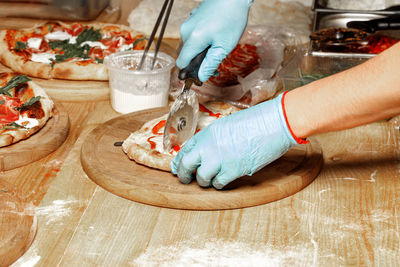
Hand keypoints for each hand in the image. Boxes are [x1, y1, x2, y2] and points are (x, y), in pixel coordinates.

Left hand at [171, 93, 300, 188]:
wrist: (272, 123)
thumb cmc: (254, 122)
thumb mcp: (226, 126)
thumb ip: (213, 139)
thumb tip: (205, 152)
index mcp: (207, 133)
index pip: (185, 150)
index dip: (179, 162)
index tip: (177, 168)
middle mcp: (209, 146)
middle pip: (186, 165)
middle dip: (184, 175)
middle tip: (186, 179)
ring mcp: (220, 159)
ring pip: (201, 178)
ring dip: (205, 181)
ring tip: (210, 179)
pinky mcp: (232, 170)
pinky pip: (218, 183)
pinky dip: (219, 184)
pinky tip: (223, 180)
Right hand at [176, 0, 252, 81]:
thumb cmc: (232, 19)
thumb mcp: (224, 46)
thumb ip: (210, 64)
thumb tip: (201, 77)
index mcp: (192, 39)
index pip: (181, 63)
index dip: (190, 71)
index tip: (202, 72)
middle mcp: (185, 30)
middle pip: (185, 54)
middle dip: (196, 61)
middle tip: (215, 60)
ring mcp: (187, 23)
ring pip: (189, 44)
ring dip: (199, 50)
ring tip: (217, 46)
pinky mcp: (192, 18)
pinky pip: (192, 35)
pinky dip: (200, 40)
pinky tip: (214, 35)